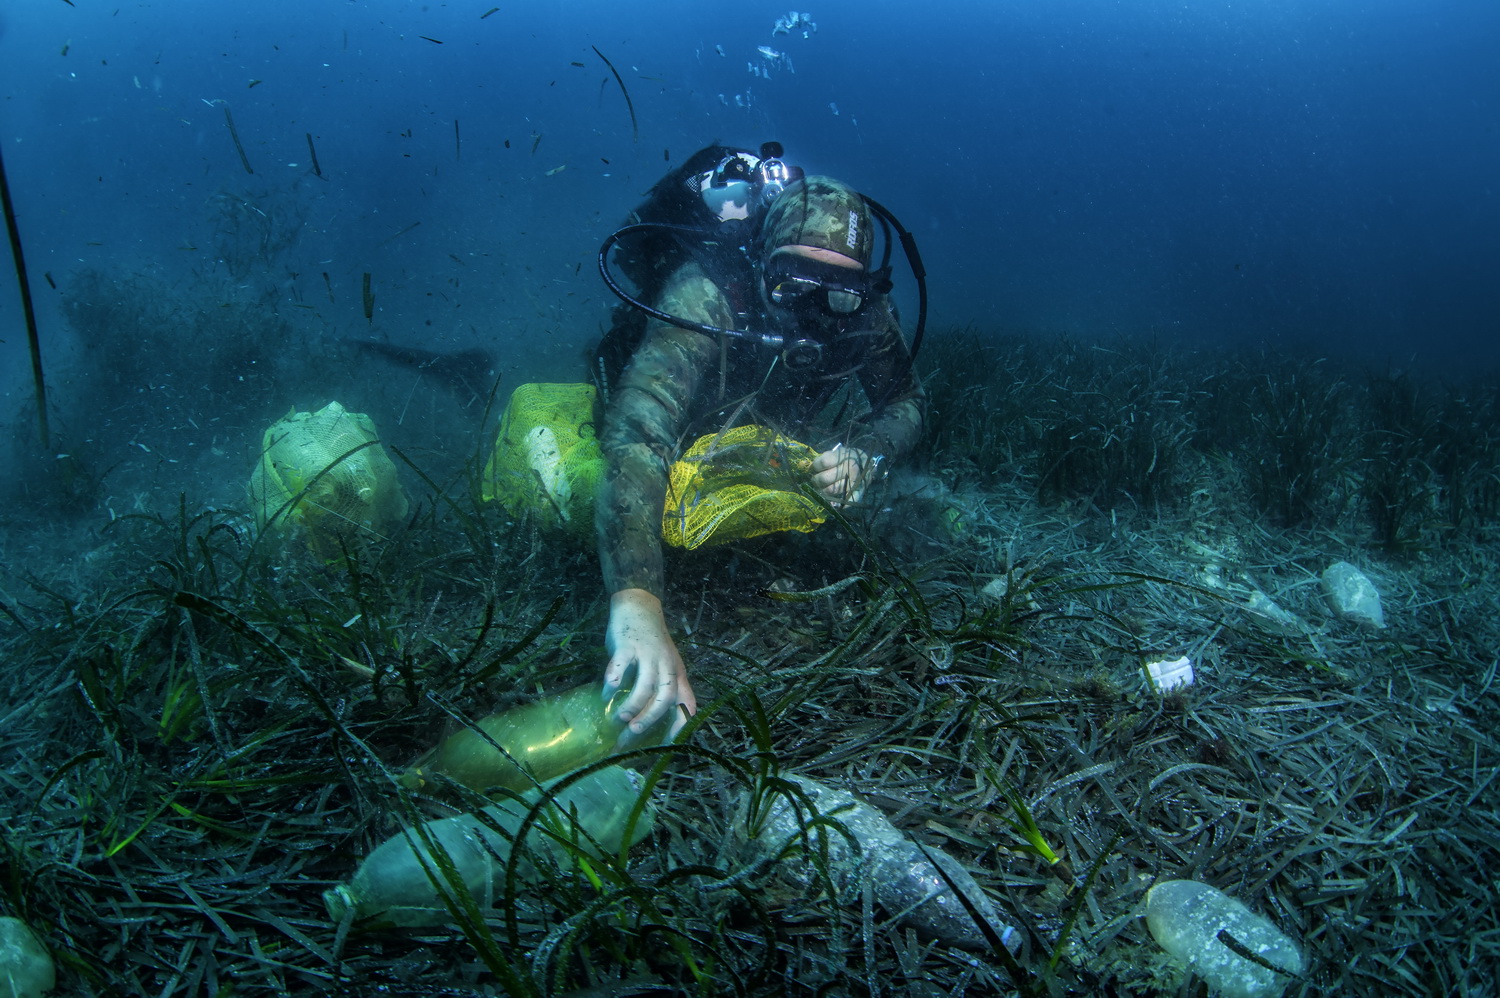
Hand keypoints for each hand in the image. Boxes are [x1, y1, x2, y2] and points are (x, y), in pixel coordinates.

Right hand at [602, 589, 695, 740]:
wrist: (639, 606)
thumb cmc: (651, 643)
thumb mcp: (665, 665)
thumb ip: (661, 688)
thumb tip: (648, 721)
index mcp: (677, 673)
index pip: (688, 704)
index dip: (680, 726)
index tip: (665, 745)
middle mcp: (666, 665)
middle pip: (665, 697)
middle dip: (650, 718)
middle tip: (633, 732)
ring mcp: (648, 654)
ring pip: (645, 684)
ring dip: (631, 705)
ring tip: (618, 717)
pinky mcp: (628, 645)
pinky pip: (621, 666)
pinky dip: (613, 682)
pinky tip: (605, 694)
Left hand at [809, 445, 873, 505]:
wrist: (868, 463)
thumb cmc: (848, 457)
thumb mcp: (838, 452)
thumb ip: (824, 458)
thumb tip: (805, 465)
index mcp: (844, 456)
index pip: (822, 463)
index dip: (814, 466)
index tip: (813, 468)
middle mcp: (849, 469)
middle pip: (824, 478)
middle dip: (816, 480)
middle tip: (816, 480)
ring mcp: (854, 481)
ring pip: (830, 490)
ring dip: (822, 491)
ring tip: (822, 488)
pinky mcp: (859, 492)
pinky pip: (846, 500)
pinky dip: (838, 504)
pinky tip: (832, 503)